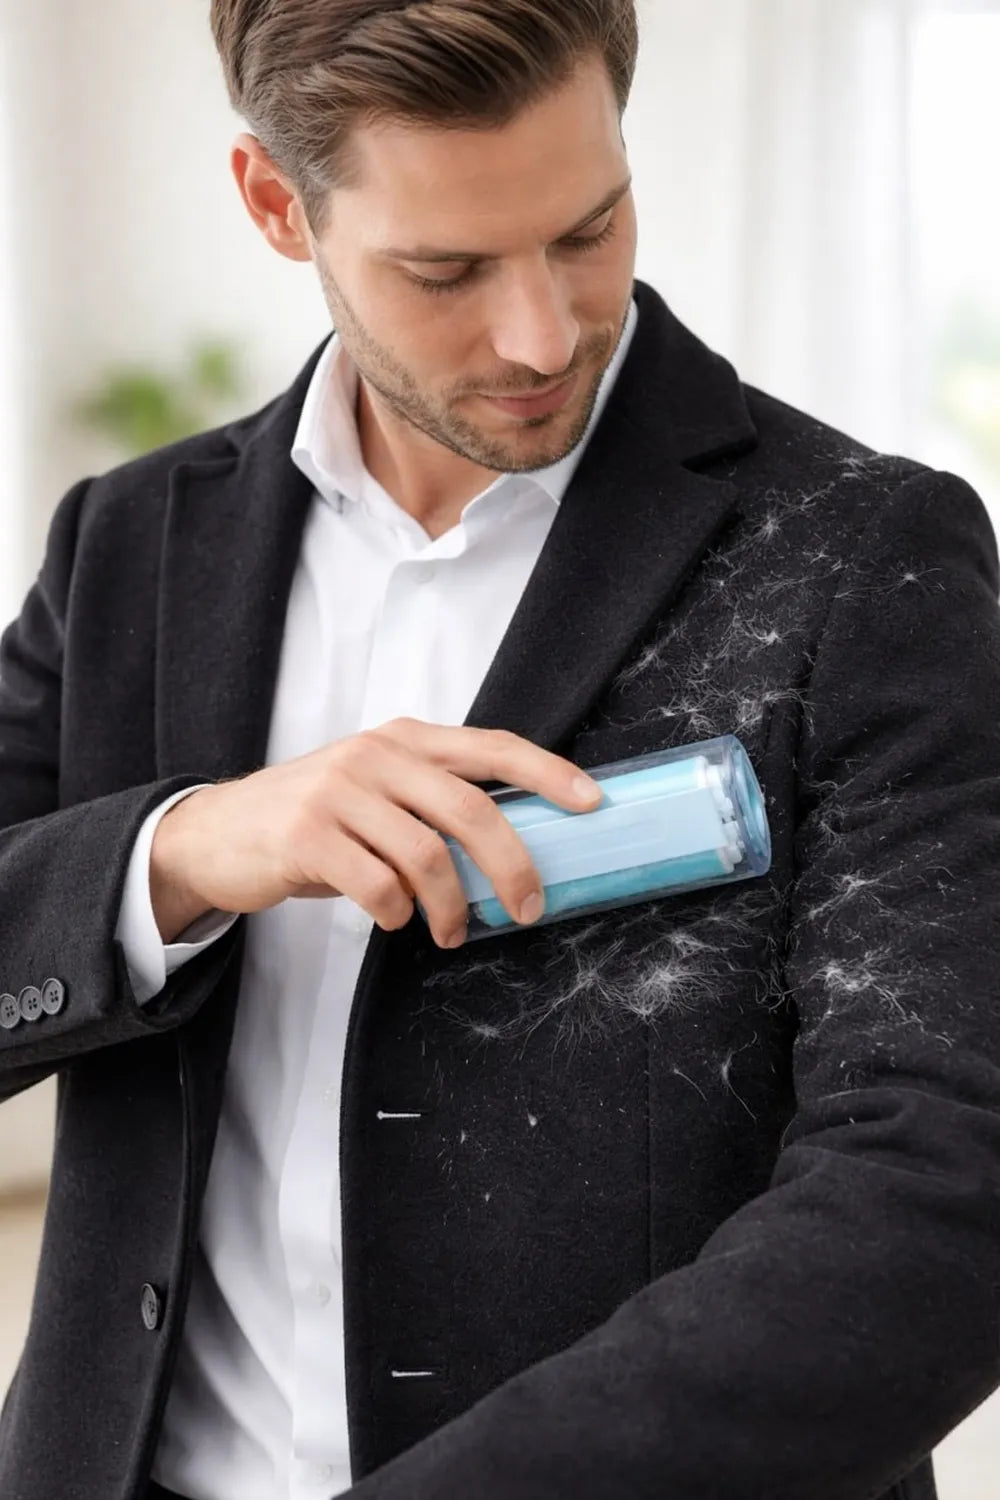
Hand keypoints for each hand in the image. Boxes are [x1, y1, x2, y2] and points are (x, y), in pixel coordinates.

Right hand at [150, 717, 602, 948]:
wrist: (216, 833)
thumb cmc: (313, 819)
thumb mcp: (374, 792)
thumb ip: (430, 804)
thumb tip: (510, 851)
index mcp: (403, 739)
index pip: (491, 746)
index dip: (547, 771)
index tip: (592, 801)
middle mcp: (374, 755)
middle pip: (470, 808)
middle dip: (511, 866)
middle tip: (527, 909)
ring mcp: (338, 791)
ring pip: (426, 855)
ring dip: (452, 906)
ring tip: (452, 931)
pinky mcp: (306, 835)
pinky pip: (377, 885)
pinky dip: (396, 913)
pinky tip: (393, 919)